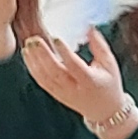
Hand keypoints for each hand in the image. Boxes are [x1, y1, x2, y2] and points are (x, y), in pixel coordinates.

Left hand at [21, 21, 137, 138]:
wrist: (105, 111)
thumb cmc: (108, 84)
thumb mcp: (109, 64)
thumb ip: (99, 45)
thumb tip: (89, 27)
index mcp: (90, 81)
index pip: (74, 66)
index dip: (65, 52)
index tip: (56, 38)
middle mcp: (74, 89)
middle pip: (55, 72)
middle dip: (43, 55)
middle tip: (34, 39)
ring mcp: (63, 93)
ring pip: (45, 78)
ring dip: (34, 61)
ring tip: (28, 45)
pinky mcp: (56, 95)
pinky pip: (42, 82)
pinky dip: (33, 69)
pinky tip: (28, 56)